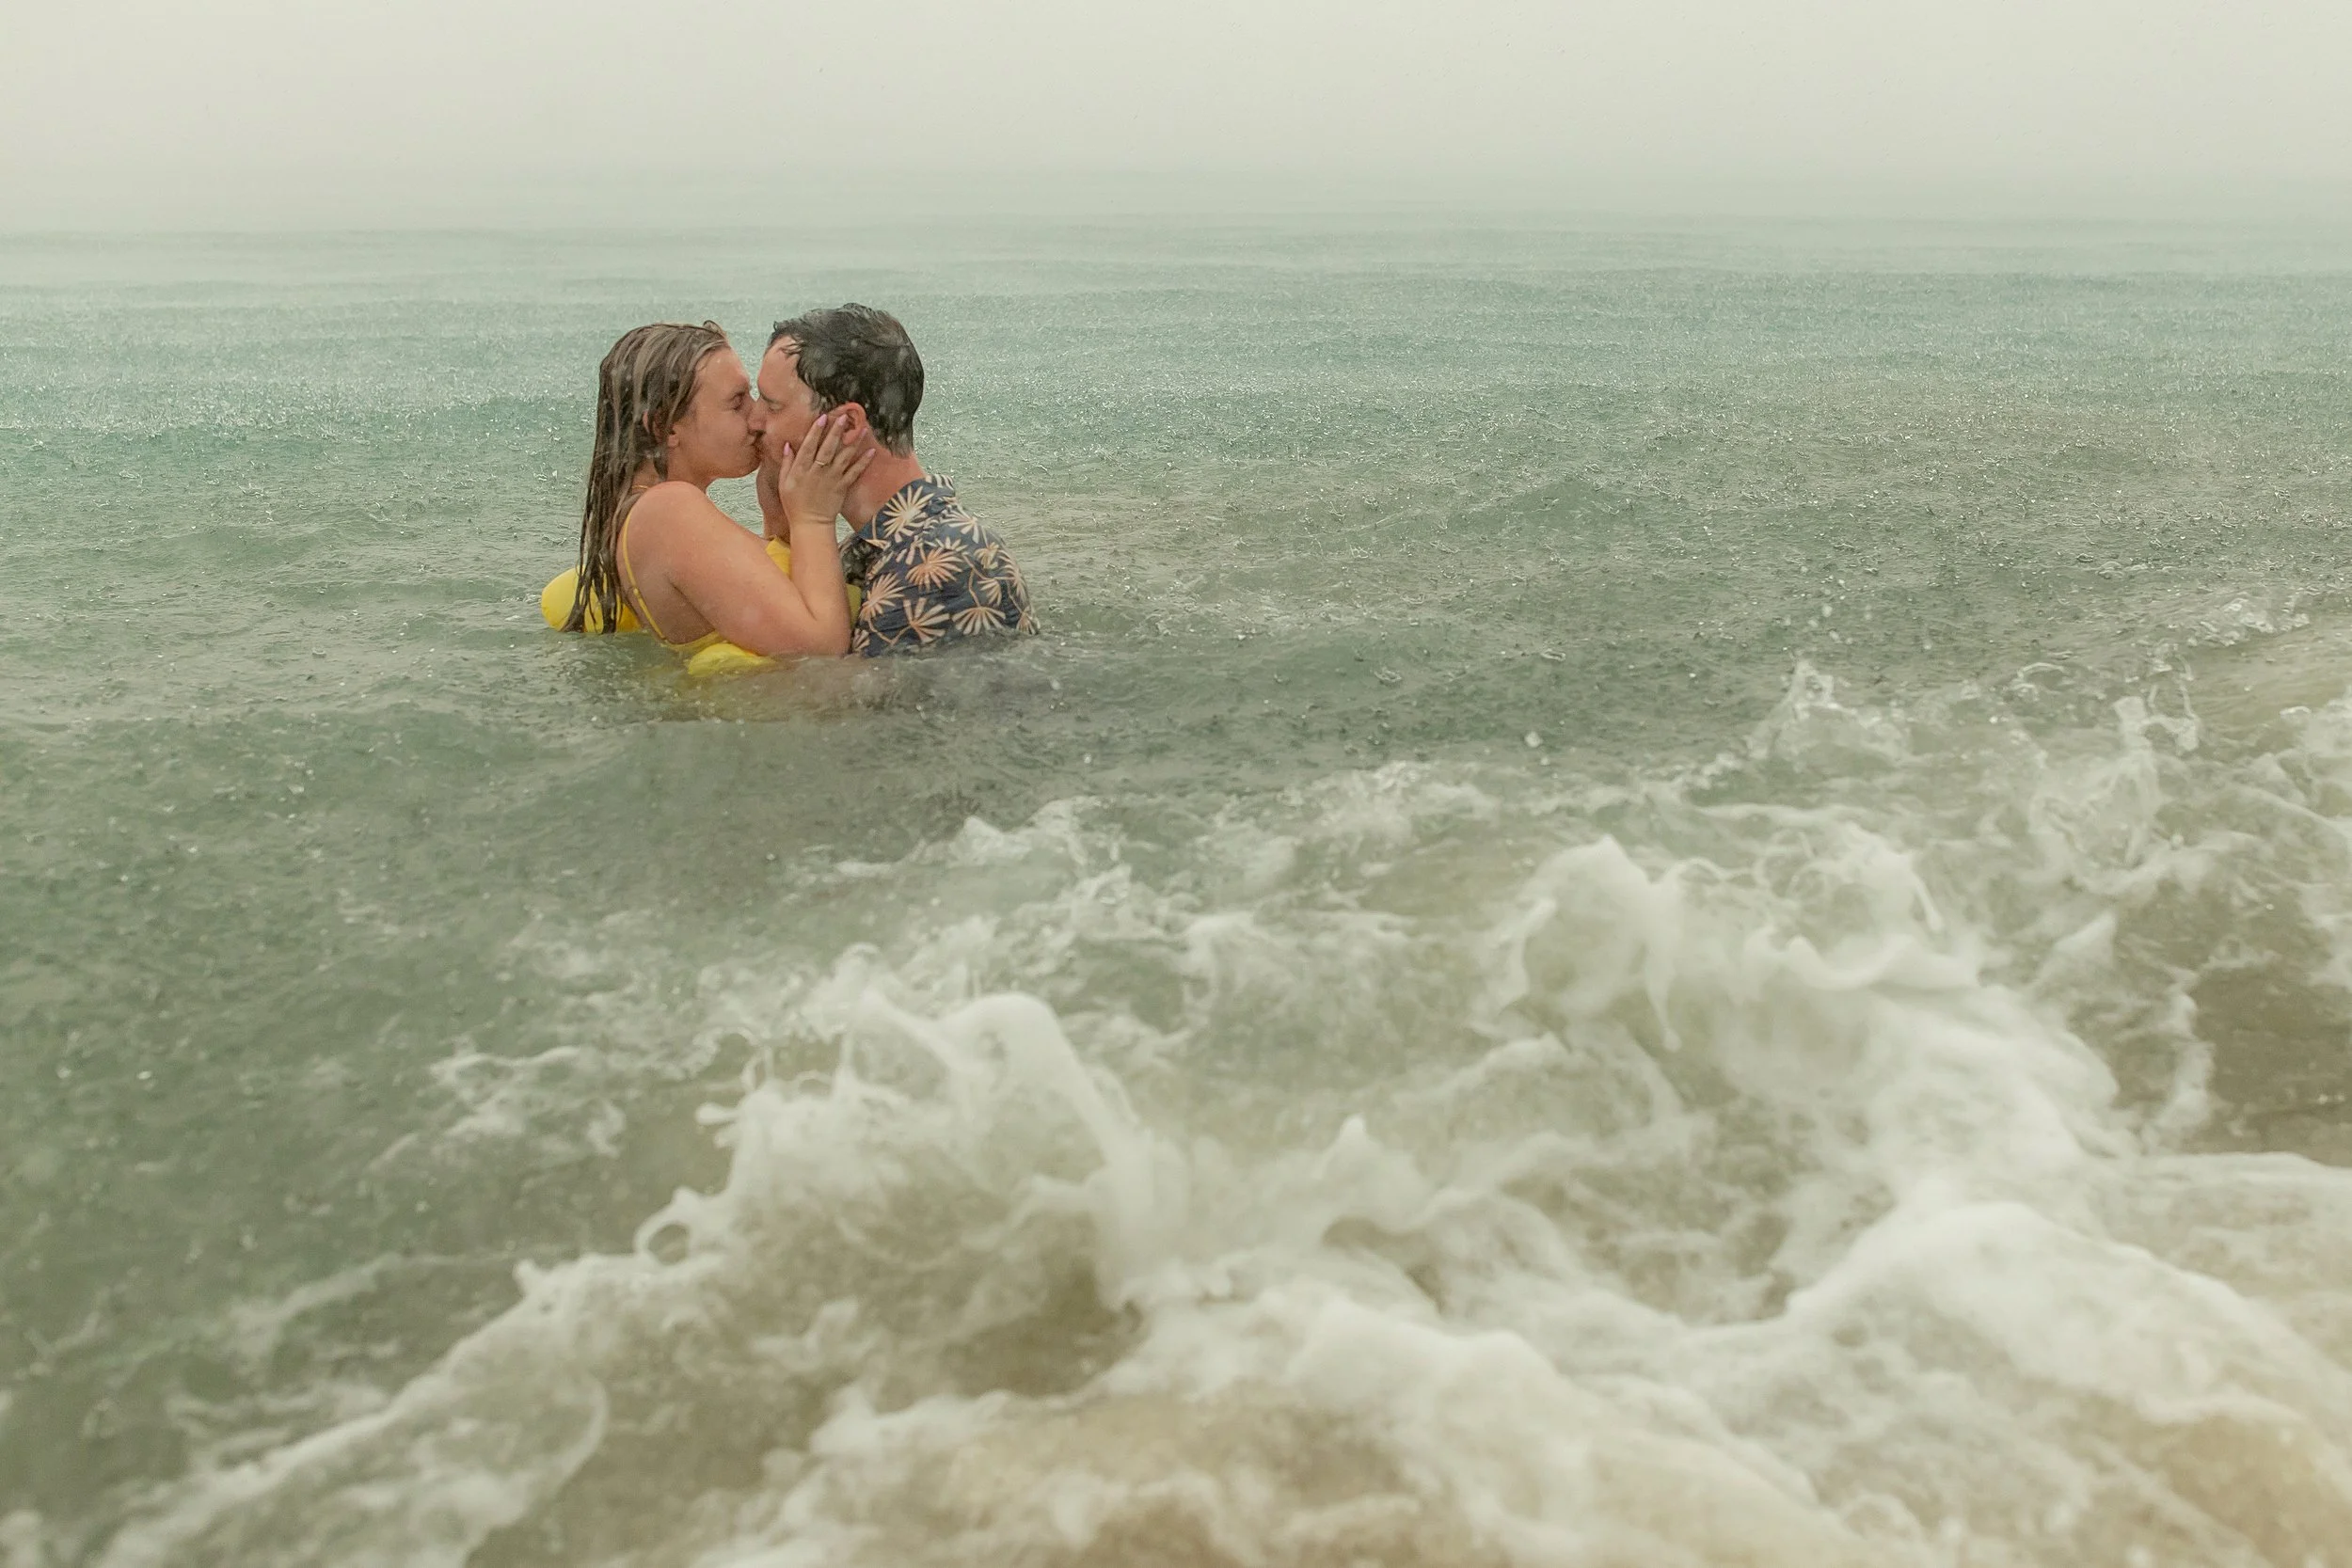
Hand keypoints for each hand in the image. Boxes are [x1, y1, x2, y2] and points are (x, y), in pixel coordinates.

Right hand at [769, 409, 875, 534]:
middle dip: (836, 431)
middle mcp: (818, 471)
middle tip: (844, 417)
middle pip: (828, 448)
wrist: (810, 523)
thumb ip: (786, 463)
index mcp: (801, 469)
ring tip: (861, 428)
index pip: (809, 446)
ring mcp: (832, 479)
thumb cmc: (794, 504)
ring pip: (844, 457)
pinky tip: (870, 451)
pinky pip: (854, 472)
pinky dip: (863, 462)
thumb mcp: (784, 483)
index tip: (823, 417)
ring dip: (853, 442)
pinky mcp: (843, 487)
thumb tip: (788, 445)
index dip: (816, 431)